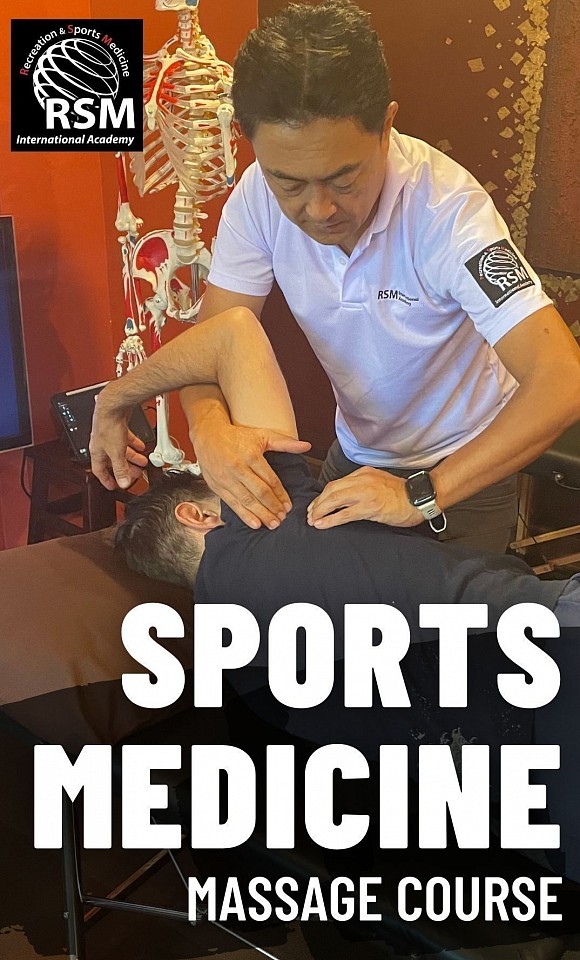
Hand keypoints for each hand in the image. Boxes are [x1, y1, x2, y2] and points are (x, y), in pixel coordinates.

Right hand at [90, 396, 148, 489]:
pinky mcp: (118, 426)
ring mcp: (110, 435)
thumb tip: (123, 482)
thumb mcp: (116, 452)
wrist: (113, 405)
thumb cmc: (109, 426)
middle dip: (125, 468)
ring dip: (132, 457)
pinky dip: (134, 444)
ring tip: (142, 462)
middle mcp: (101, 443)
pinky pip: (126, 439)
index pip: (98, 470)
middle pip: (113, 460)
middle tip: (134, 474)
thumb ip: (120, 468)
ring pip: (121, 449)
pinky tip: (141, 446)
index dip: (106, 480)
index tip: (113, 486)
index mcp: (96, 451)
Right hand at [194, 422, 310, 528]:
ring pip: (247, 500)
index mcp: (251, 456)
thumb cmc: (237, 436)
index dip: (280, 495)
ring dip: (261, 514)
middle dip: (272, 507)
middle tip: (283, 518)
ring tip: (272, 524)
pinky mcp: (218, 487)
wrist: (208, 435)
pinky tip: (255, 523)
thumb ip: (284, 443)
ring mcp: (227, 479)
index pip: (270, 480)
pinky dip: (244, 515)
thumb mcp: (262, 435)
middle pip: (259, 492)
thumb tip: (306, 446)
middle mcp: (238, 468)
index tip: (288, 506)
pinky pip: (232, 503)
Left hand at [307, 467, 422, 528]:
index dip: (323, 495)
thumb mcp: (378, 482)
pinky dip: (331, 519)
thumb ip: (362, 486)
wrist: (419, 498)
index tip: (316, 505)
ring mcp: (365, 493)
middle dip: (318, 503)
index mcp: (363, 473)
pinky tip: (323, 525)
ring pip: (334, 500)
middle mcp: (362, 480)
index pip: (336, 483)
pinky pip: (345, 514)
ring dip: (321, 511)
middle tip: (311, 515)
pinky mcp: (370, 507)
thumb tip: (346, 498)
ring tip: (314, 521)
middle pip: (331, 490)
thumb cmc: (401, 494)